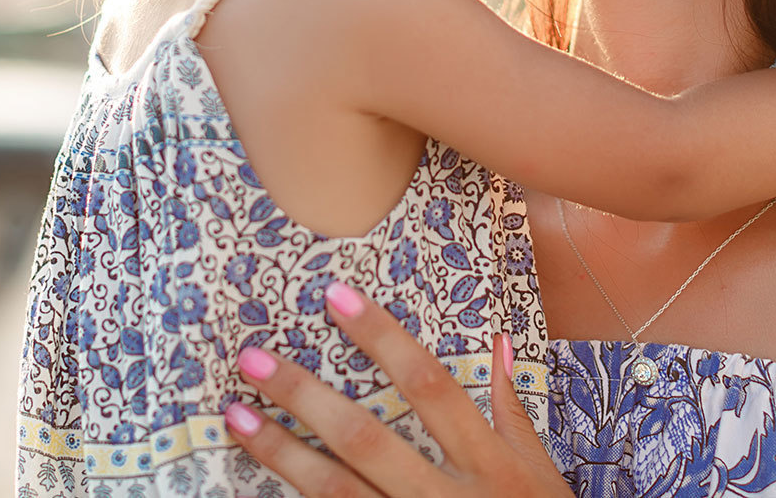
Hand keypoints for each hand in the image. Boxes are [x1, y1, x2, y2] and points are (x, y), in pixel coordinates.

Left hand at [227, 281, 569, 496]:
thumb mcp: (539, 471)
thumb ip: (512, 408)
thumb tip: (498, 343)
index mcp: (489, 462)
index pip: (429, 385)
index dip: (382, 338)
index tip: (335, 296)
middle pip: (367, 439)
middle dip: (305, 396)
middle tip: (253, 359)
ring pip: (336, 491)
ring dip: (280, 452)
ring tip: (236, 416)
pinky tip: (253, 487)